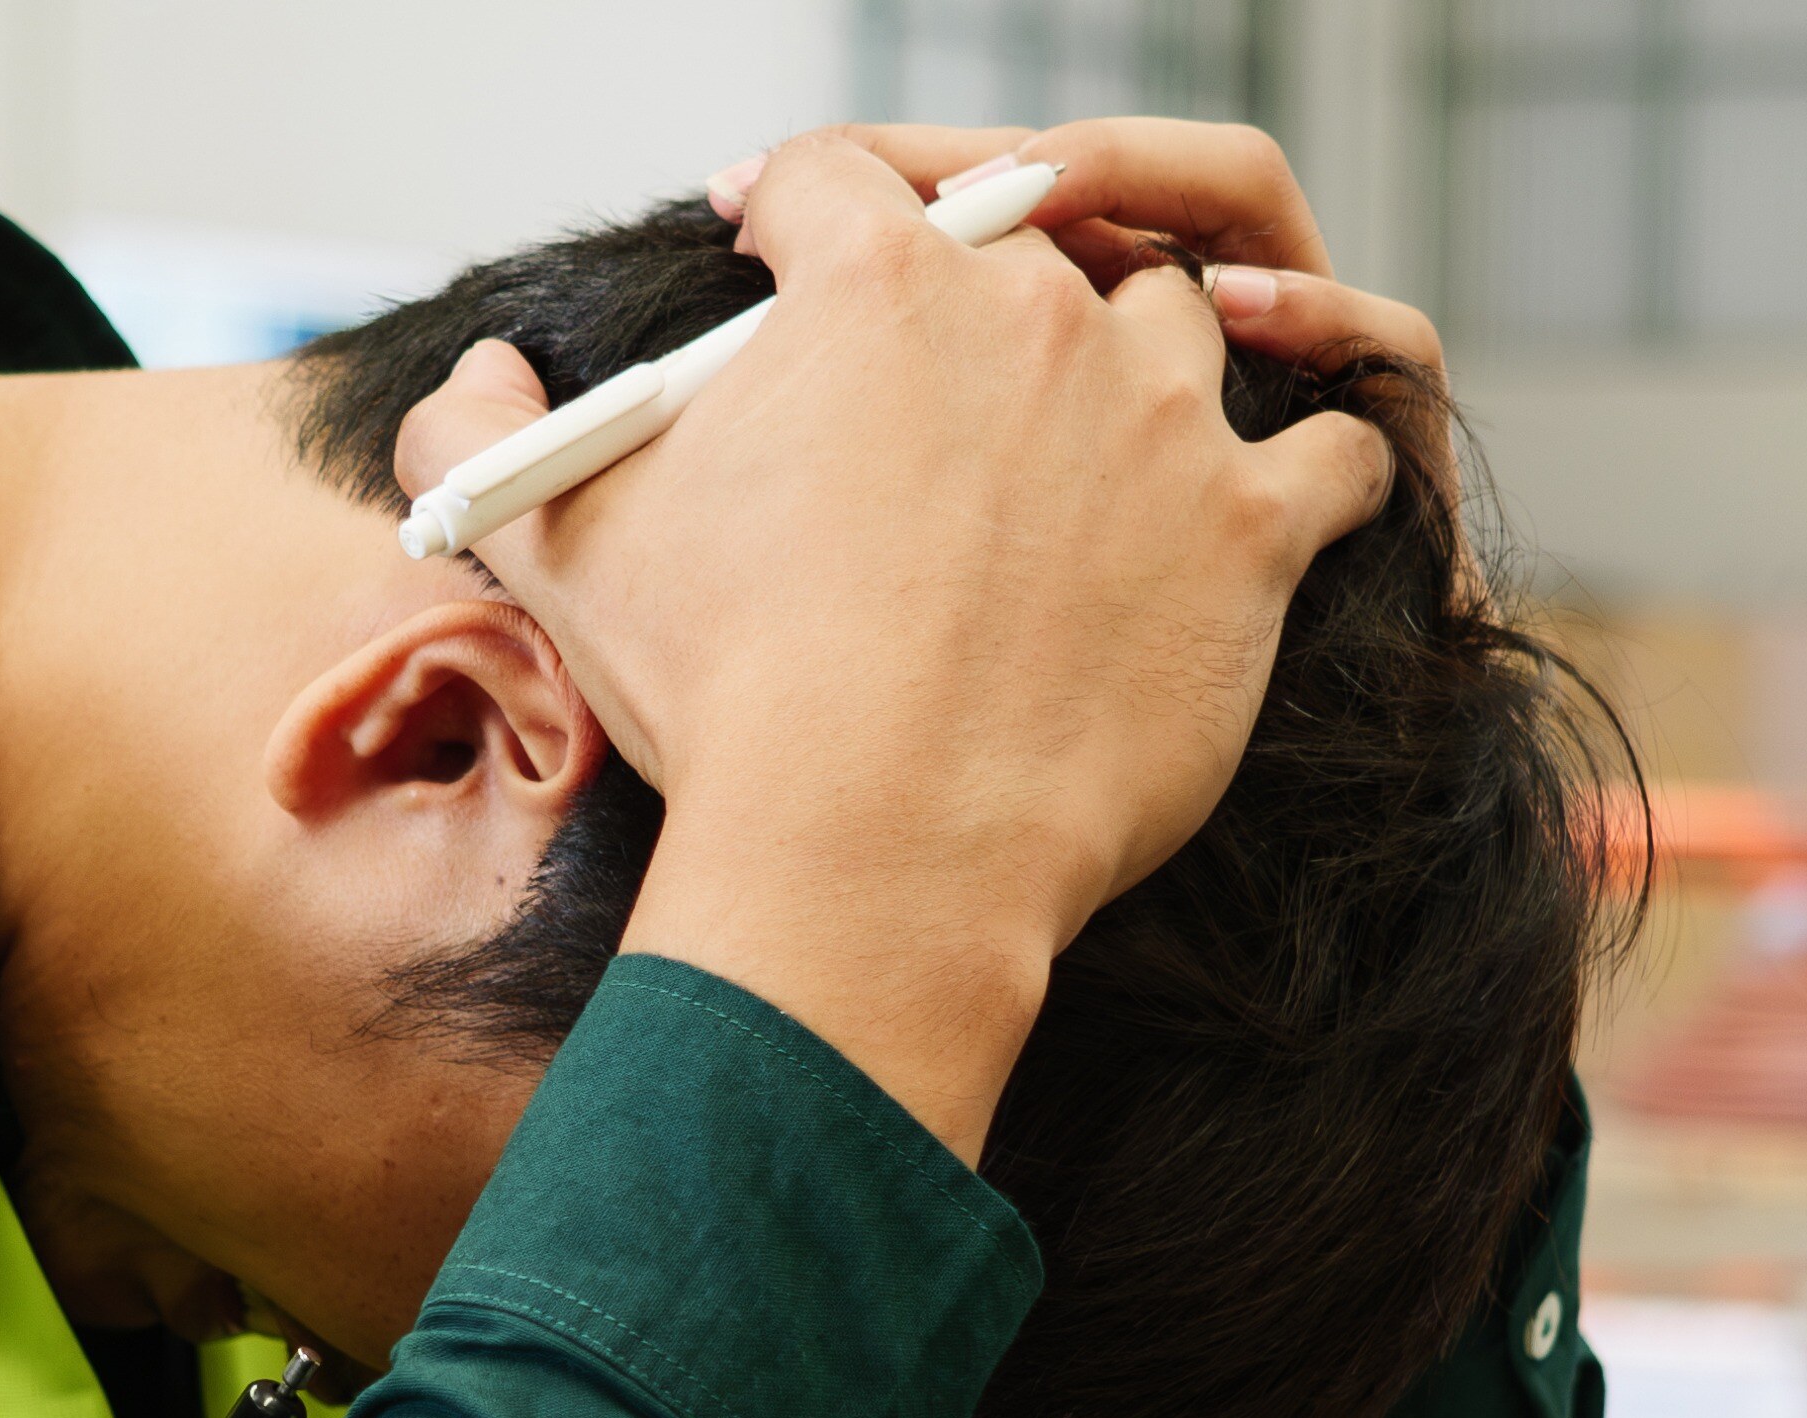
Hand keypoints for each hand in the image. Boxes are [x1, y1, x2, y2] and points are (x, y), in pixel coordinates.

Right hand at [383, 136, 1392, 1158]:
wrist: (873, 851)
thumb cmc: (717, 697)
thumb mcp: (550, 546)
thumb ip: (482, 433)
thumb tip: (470, 382)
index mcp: (871, 281)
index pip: (838, 177)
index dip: (798, 217)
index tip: (781, 265)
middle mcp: (1034, 310)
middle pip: (1029, 245)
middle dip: (984, 307)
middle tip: (946, 407)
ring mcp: (1162, 414)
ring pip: (1188, 323)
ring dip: (1152, 372)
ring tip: (1108, 460)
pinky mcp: (1252, 530)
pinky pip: (1336, 447)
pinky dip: (1313, 469)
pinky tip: (1271, 517)